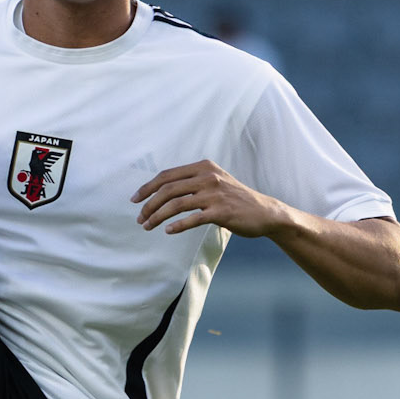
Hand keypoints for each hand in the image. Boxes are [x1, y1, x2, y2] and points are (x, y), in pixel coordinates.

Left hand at [133, 160, 282, 236]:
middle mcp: (208, 177)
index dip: (147, 187)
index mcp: (204, 167)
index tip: (135, 200)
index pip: (167, 175)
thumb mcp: (214, 181)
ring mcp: (214, 194)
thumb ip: (193, 181)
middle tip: (140, 218)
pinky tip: (168, 231)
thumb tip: (162, 190)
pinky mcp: (221, 212)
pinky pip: (192, 219)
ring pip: (176, 204)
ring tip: (148, 226)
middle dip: (149, 204)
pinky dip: (178, 225)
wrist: (264, 212)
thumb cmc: (235, 199)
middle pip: (168, 189)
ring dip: (158, 217)